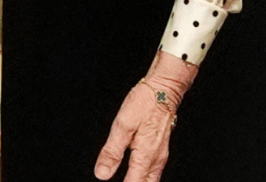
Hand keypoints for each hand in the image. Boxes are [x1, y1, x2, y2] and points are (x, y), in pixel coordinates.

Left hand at [95, 51, 198, 181]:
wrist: (163, 92)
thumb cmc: (143, 104)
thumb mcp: (122, 125)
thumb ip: (112, 152)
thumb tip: (102, 174)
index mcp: (144, 158)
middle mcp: (155, 161)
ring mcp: (160, 157)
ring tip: (127, 181)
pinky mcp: (161, 152)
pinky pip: (154, 174)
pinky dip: (144, 180)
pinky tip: (137, 177)